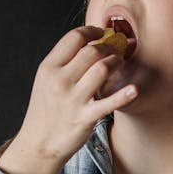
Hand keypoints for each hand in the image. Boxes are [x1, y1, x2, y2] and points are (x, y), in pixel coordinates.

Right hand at [0, 26, 138, 173]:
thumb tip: (87, 42)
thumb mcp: (46, 80)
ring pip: (102, 69)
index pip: (74, 37)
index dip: (92, 31)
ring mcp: (72, 100)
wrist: (38, 143)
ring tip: (119, 63)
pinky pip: (108, 103)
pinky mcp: (84, 118)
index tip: (101, 33)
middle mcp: (59, 81)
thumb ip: (63, 62)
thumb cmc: (45, 110)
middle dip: (108, 46)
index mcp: (49, 68)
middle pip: (92, 51)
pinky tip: (133, 90)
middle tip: (114, 50)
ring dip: (116, 62)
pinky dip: (123, 96)